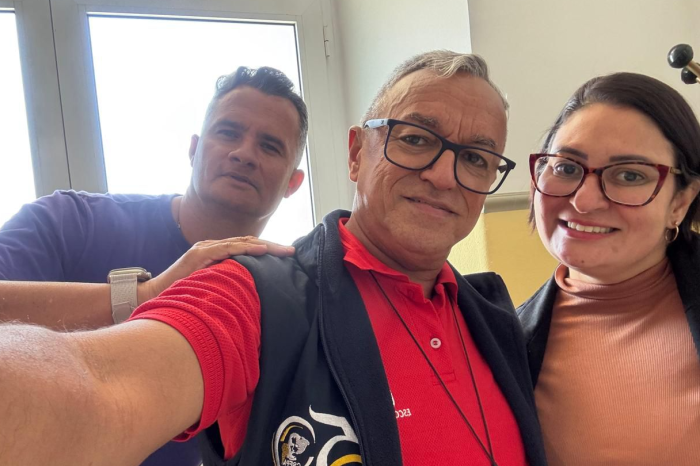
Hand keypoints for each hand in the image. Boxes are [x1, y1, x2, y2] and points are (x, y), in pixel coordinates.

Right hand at [138, 237, 293, 302]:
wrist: (155, 295)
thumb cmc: (184, 293)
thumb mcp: (211, 286)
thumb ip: (227, 282)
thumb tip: (250, 291)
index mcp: (216, 252)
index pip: (247, 247)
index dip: (268, 250)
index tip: (286, 255)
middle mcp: (212, 246)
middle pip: (248, 242)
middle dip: (272, 246)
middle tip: (292, 251)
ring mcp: (205, 248)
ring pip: (242, 242)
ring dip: (265, 246)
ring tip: (283, 250)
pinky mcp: (199, 254)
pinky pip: (227, 249)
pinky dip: (246, 249)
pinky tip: (262, 251)